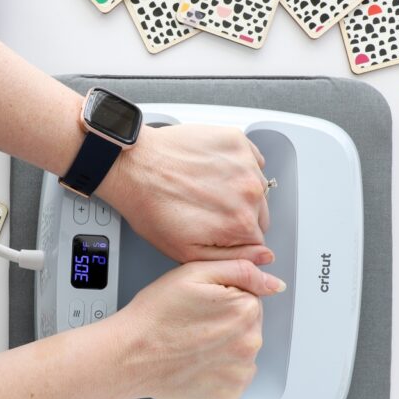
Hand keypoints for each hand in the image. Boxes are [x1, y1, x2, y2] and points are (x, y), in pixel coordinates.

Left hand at [96, 124, 272, 264]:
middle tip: (207, 209)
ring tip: (206, 187)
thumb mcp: (188, 252)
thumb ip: (232, 258)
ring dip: (238, 188)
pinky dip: (236, 165)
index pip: (257, 239)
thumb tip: (264, 257)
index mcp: (241, 223)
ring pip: (256, 186)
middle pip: (259, 212)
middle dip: (238, 214)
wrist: (134, 167)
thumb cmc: (152, 207)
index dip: (235, 237)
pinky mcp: (236, 140)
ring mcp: (245, 162)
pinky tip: (211, 170)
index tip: (216, 229)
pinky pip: (251, 158)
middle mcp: (250, 192)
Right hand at [112, 260, 284, 398]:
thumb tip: (274, 283)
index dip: (223, 298)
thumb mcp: (195, 272)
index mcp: (246, 310)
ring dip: (224, 347)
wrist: (131, 354)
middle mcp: (250, 342)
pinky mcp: (230, 393)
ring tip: (192, 344)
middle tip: (193, 325)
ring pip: (241, 351)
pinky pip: (233, 376)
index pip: (249, 298)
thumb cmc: (156, 315)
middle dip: (226, 322)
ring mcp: (241, 371)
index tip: (202, 306)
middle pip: (247, 325)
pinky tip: (197, 362)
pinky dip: (219, 370)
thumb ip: (241, 270)